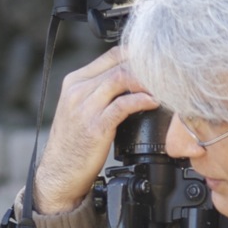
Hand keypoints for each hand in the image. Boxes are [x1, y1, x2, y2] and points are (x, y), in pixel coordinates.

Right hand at [34, 47, 159, 213]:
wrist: (59, 173)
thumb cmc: (74, 144)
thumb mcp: (81, 109)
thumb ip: (100, 92)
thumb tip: (131, 81)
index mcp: (75, 81)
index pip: (112, 54)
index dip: (139, 54)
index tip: (159, 61)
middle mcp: (78, 90)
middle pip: (120, 64)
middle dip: (148, 67)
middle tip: (169, 74)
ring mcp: (85, 107)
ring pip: (122, 79)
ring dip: (147, 81)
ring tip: (164, 87)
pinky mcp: (95, 126)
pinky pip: (123, 105)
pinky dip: (142, 101)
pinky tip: (153, 103)